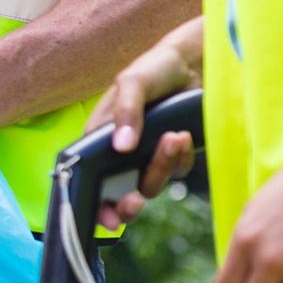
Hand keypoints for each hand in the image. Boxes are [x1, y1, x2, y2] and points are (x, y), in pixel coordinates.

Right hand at [86, 15, 204, 227]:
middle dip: (127, 203)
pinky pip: (176, 173)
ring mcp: (147, 156)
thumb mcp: (132, 82)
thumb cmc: (154, 68)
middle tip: (135, 201)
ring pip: (150, 184)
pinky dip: (181, 159)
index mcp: (100, 136)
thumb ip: (126, 112)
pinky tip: (183, 135)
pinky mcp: (173, 157)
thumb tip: (120, 147)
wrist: (194, 64)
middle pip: (118, 193)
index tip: (107, 218)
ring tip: (174, 137)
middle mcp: (120, 152)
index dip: (95, 202)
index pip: (88, 176)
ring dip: (161, 166)